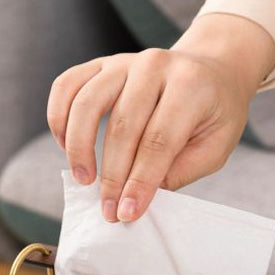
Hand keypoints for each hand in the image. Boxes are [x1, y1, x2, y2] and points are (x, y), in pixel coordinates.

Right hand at [46, 13, 274, 221]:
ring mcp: (124, 61)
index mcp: (191, 85)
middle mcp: (155, 65)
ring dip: (79, 148)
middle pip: (123, 126)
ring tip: (83, 180)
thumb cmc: (214, 112)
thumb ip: (182, 169)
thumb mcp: (216, 145)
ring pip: (87, 103)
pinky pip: (67, 85)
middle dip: (112, 175)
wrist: (212, 69)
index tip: (127, 213)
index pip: (159, 139)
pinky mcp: (101, 63)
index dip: (140, 181)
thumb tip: (139, 195)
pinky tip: (64, 145)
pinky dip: (58, 117)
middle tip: (108, 210)